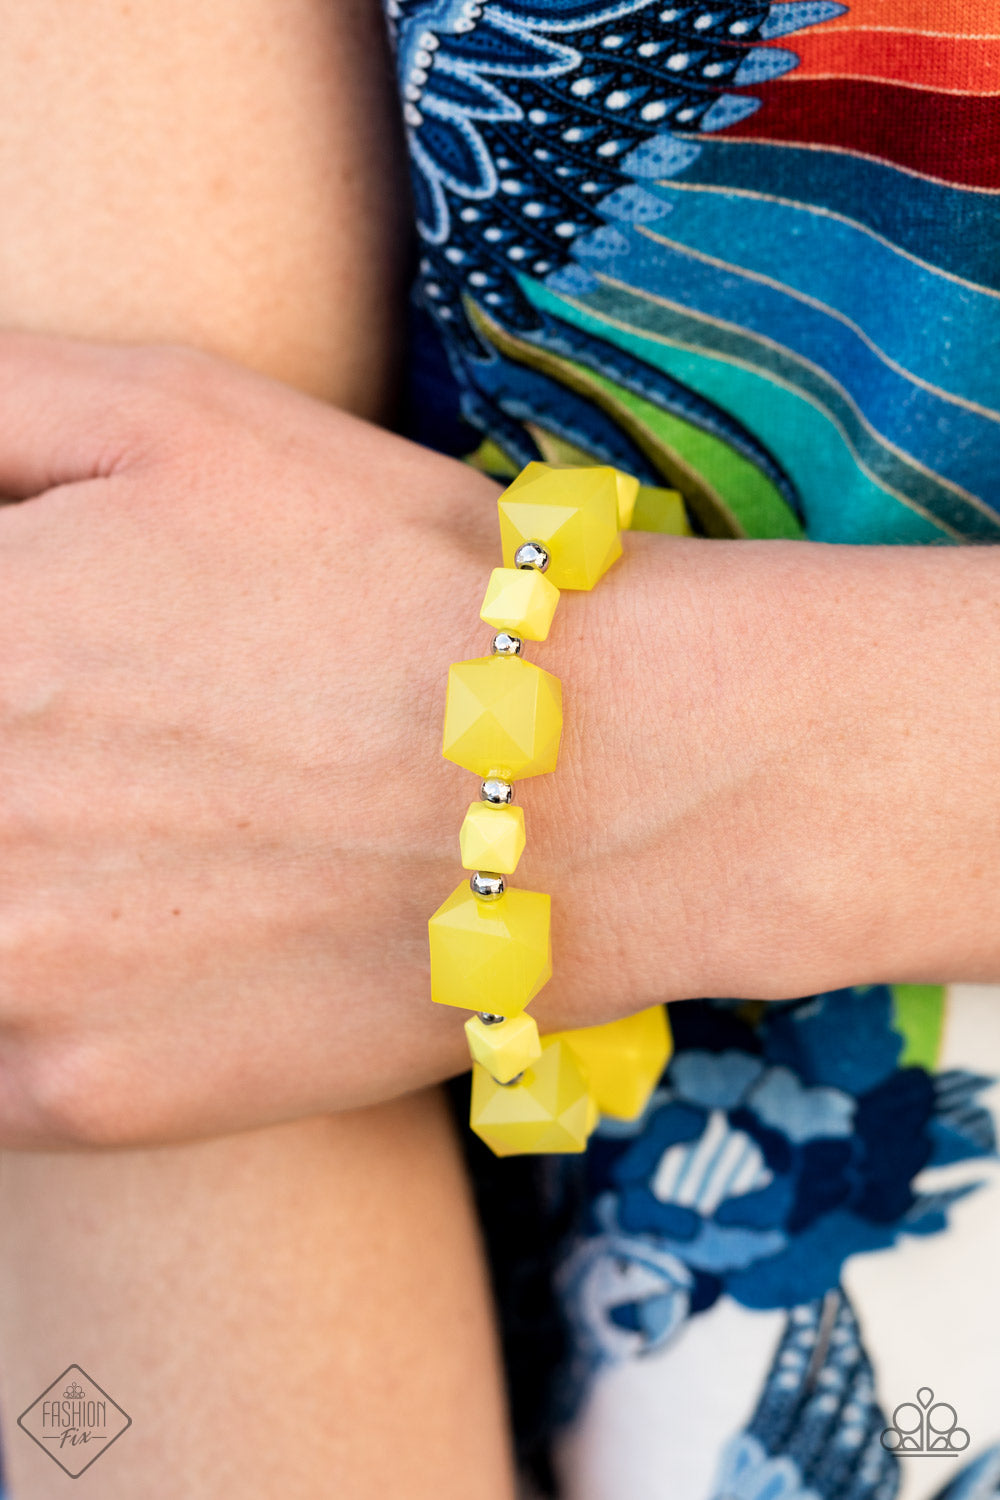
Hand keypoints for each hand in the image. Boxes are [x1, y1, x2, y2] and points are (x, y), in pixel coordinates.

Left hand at [0, 333, 513, 1146]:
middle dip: (27, 765)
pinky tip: (140, 949)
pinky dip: (40, 1004)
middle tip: (148, 760)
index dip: (13, 653)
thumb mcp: (171, 409)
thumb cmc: (394, 577)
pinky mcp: (81, 1096)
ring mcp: (8, 972)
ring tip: (154, 841)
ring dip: (30, 879)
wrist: (595, 780)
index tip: (63, 674)